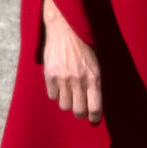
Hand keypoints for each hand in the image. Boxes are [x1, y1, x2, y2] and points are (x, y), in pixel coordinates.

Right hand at [42, 0, 102, 123]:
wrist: (66, 27)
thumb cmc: (85, 45)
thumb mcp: (96, 63)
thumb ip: (94, 82)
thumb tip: (94, 104)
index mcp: (94, 78)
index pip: (95, 108)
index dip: (95, 118)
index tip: (94, 120)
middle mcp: (79, 80)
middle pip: (78, 111)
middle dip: (80, 112)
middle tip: (80, 109)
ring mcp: (63, 78)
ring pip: (64, 105)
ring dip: (67, 101)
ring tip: (69, 93)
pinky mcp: (50, 75)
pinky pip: (52, 95)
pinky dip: (56, 93)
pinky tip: (59, 84)